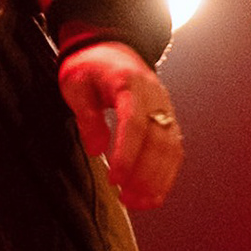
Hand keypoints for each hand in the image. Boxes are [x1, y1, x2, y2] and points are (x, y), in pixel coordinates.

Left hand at [57, 40, 183, 210]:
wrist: (111, 46)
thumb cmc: (90, 66)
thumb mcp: (76, 84)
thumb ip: (86, 116)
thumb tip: (96, 150)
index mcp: (129, 84)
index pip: (134, 122)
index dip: (127, 154)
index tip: (115, 179)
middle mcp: (154, 96)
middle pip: (158, 139)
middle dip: (144, 174)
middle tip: (126, 199)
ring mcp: (165, 107)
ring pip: (171, 147)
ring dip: (158, 179)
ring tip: (140, 203)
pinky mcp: (168, 119)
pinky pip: (174, 148)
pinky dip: (166, 174)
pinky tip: (153, 194)